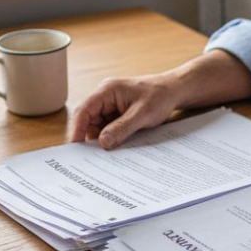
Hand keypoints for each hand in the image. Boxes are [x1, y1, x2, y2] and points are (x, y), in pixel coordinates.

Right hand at [68, 49, 250, 149]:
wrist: (175, 91)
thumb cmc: (160, 96)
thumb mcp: (142, 114)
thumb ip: (122, 128)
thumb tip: (102, 143)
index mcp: (107, 90)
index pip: (84, 110)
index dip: (77, 129)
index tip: (74, 147)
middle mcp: (105, 97)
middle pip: (87, 119)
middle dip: (87, 137)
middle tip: (86, 159)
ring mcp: (110, 106)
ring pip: (96, 126)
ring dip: (99, 140)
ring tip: (101, 157)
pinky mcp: (117, 114)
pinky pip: (107, 128)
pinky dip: (108, 138)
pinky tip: (112, 150)